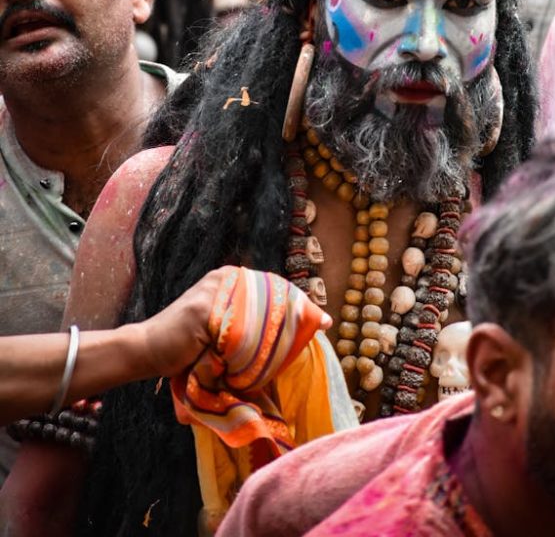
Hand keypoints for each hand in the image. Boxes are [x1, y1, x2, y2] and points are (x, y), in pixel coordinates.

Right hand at [134, 269, 332, 378]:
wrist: (147, 351)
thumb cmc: (188, 349)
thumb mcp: (227, 332)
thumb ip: (253, 328)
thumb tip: (296, 335)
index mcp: (232, 279)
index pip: (275, 288)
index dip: (301, 304)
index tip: (327, 320)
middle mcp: (227, 277)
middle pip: (274, 296)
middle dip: (300, 315)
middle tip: (324, 327)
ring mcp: (215, 289)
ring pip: (259, 316)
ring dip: (274, 338)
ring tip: (292, 351)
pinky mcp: (203, 308)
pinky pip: (238, 331)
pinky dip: (248, 348)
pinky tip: (256, 358)